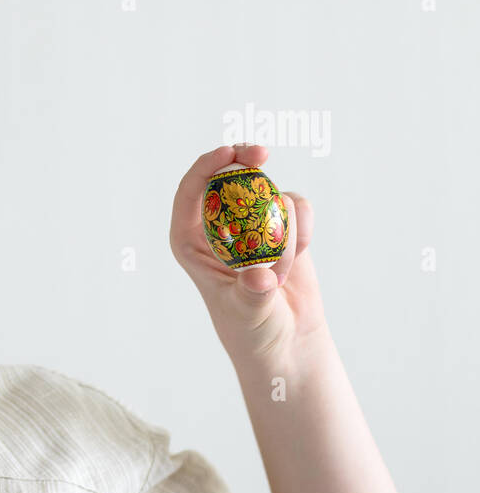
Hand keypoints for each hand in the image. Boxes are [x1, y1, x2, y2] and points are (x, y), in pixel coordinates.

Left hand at [169, 143, 326, 363]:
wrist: (285, 338)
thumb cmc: (252, 329)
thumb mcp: (248, 313)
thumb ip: (252, 294)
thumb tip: (259, 277)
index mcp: (189, 241)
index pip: (190, 192)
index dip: (206, 167)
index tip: (229, 154)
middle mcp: (217, 226)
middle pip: (226, 175)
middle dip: (243, 159)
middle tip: (262, 153)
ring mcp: (251, 222)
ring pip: (269, 194)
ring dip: (283, 228)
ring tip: (280, 273)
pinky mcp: (281, 225)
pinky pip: (297, 206)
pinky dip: (304, 228)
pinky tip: (300, 257)